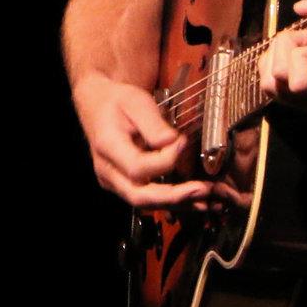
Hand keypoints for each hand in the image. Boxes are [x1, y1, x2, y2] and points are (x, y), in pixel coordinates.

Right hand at [73, 76, 208, 207]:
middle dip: (174, 197)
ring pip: (145, 204)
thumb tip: (173, 142)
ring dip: (179, 204)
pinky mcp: (124, 186)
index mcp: (107, 147)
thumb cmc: (117, 102)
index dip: (165, 159)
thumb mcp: (136, 101)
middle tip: (203, 190)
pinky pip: (148, 200)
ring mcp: (114, 181)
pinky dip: (174, 202)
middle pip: (139, 196)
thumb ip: (153, 123)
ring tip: (209, 200)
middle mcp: (107, 170)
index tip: (182, 142)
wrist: (97, 106)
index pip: (137, 167)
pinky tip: (198, 201)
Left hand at [259, 0, 306, 114]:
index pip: (296, 80)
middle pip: (272, 81)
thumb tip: (301, 8)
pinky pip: (278, 89)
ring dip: (280, 59)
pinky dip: (282, 66)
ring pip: (270, 86)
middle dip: (285, 52)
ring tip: (305, 49)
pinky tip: (304, 56)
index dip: (300, 52)